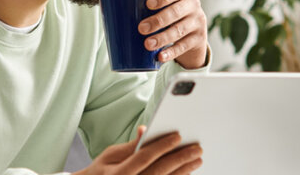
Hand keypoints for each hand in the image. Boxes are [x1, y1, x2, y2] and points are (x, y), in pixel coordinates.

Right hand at [74, 126, 202, 174]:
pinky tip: (186, 172)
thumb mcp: (110, 155)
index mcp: (119, 174)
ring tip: (196, 160)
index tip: (178, 136)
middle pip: (159, 171)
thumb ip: (130, 145)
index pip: (144, 157)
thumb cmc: (102, 172)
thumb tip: (145, 130)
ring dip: (184, 171)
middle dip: (180, 159)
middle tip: (196, 149)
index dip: (162, 146)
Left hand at [138, 0, 208, 68]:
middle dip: (158, 21)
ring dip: (162, 38)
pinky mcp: (198, 39)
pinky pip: (183, 46)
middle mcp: (193, 5)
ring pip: (179, 30)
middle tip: (141, 28)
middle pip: (176, 12)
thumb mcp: (168, 3)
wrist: (195, 29)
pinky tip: (160, 56)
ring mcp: (197, 22)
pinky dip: (171, 52)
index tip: (148, 4)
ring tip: (147, 44)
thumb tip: (115, 12)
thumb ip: (150, 5)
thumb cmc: (172, 13)